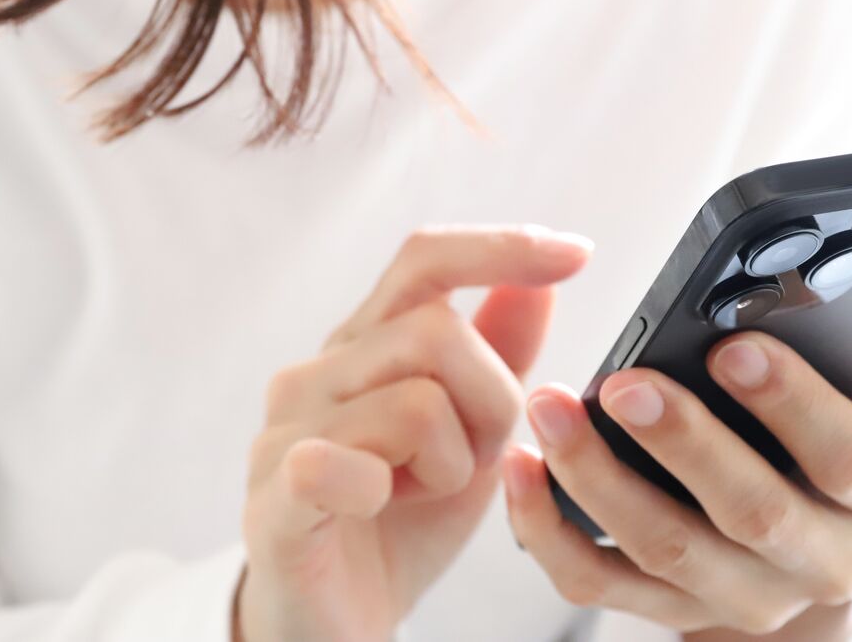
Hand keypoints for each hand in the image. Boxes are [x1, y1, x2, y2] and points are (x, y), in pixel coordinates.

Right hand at [236, 225, 592, 641]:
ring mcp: (287, 431)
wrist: (332, 621)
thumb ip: (498, 356)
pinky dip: (381, 486)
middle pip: (438, 332)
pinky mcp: (273, 497)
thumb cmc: (398, 522)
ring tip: (420, 493)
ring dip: (450, 465)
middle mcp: (317, 371)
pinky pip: (336, 463)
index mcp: (363, 345)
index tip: (578, 253)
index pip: (425, 261)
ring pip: (415, 404)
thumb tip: (538, 282)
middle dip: (491, 402)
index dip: (501, 247)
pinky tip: (379, 503)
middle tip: (473, 458)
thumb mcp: (469, 433)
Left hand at [503, 304, 851, 636]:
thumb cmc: (838, 454)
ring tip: (550, 409)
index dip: (794, 406)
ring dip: (597, 478)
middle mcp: (815, 559)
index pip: (849, 459)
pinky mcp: (664, 606)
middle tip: (626, 383)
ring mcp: (735, 592)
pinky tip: (519, 465)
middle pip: (750, 512)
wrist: (808, 560)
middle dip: (684, 445)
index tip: (734, 347)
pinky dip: (548, 529)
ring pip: (663, 549)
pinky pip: (596, 582)